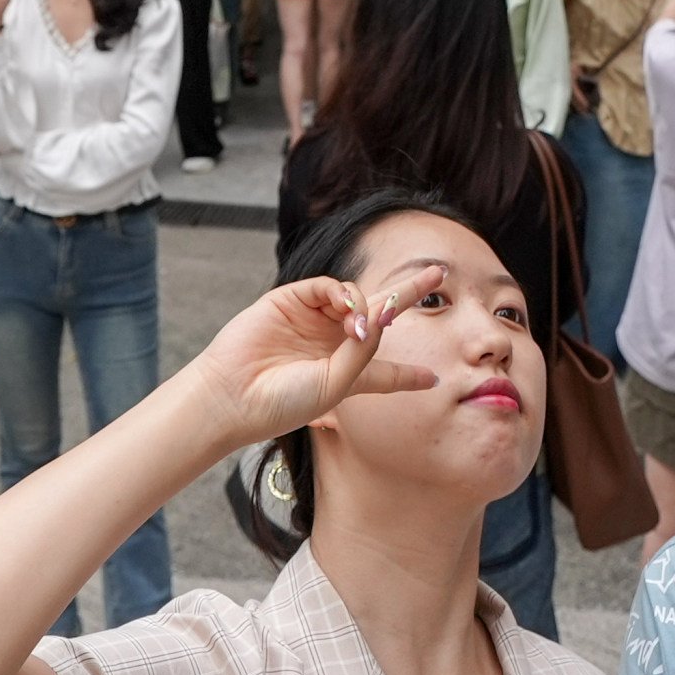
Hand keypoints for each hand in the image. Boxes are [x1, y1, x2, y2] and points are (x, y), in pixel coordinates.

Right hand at [176, 261, 446, 442]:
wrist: (236, 394)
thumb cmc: (285, 401)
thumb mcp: (337, 385)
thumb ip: (364, 351)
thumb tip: (382, 314)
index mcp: (347, 374)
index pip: (385, 372)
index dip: (409, 375)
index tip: (434, 379)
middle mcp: (333, 344)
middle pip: (381, 314)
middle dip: (408, 293)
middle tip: (438, 273)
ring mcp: (313, 320)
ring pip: (357, 296)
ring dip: (367, 307)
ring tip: (359, 328)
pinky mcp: (292, 300)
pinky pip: (328, 286)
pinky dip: (343, 293)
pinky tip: (347, 309)